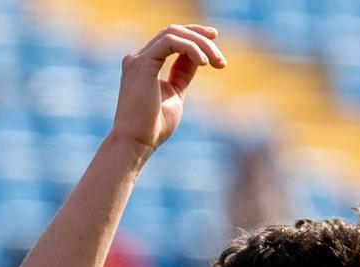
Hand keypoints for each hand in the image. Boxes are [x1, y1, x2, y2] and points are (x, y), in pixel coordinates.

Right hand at [109, 24, 225, 151]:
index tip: (216, 44)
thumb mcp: (175, 93)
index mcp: (146, 64)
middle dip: (201, 38)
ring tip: (217, 62)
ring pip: (173, 33)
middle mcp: (139, 58)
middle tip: (221, 60)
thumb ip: (182, 73)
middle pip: (174, 32)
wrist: (137, 142)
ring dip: (200, 44)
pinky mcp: (141, 63)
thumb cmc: (154, 126)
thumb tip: (199, 59)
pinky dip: (190, 48)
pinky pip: (170, 42)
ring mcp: (138, 59)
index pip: (172, 39)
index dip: (195, 37)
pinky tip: (204, 62)